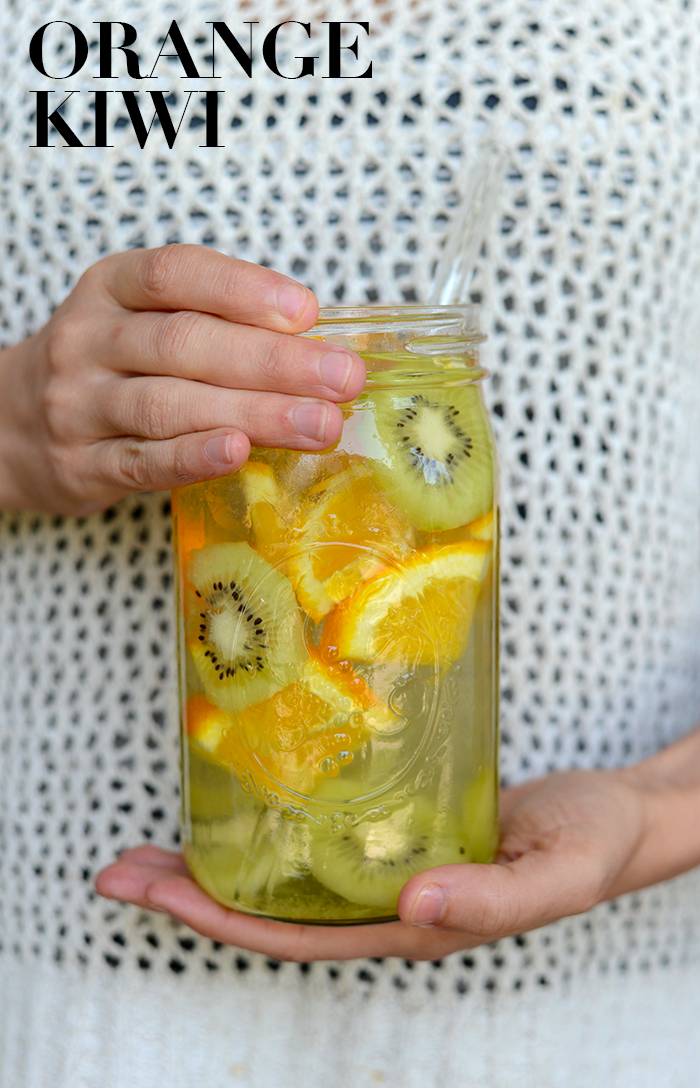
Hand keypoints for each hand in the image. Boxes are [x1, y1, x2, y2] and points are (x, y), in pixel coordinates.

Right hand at [0, 244, 364, 514]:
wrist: (11, 423)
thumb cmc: (107, 365)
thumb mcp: (140, 320)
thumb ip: (212, 323)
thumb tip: (316, 345)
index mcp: (112, 288)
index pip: (176, 274)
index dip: (243, 289)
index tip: (306, 311)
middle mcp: (90, 339)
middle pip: (185, 343)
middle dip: (272, 362)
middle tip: (341, 379)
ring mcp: (80, 404)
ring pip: (169, 403)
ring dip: (254, 413)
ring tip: (320, 424)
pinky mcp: (83, 465)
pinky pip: (143, 460)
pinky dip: (193, 456)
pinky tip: (239, 453)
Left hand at [95, 738, 699, 961]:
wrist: (612, 818)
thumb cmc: (589, 846)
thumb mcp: (554, 876)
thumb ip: (489, 899)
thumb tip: (409, 907)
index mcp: (412, 924)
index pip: (297, 933)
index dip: (223, 920)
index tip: (158, 892)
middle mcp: (386, 902)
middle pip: (272, 910)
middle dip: (193, 895)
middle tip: (119, 866)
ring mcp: (387, 866)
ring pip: (287, 875)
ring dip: (217, 863)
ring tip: (151, 842)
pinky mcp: (398, 828)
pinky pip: (321, 836)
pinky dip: (270, 828)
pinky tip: (241, 806)